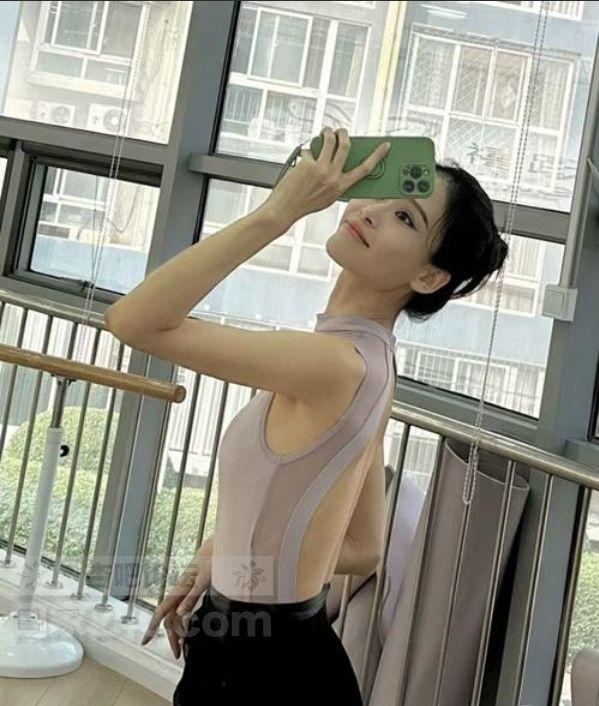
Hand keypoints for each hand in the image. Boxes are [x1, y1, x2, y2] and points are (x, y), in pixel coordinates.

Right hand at [140, 553, 209, 658]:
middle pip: (170, 618)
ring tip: (184, 646)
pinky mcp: (194, 587)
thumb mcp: (203, 580)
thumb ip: (191, 597)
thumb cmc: (212, 560)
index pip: (161, 612)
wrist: (220, 545)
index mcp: (179, 589)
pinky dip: (186, 621)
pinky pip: (185, 608)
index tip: (144, 641)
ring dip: (179, 631)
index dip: (152, 627)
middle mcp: (180, 590)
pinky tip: (189, 627)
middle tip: (177, 654)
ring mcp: (186, 589)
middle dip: (172, 637)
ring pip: (177, 614)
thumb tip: (180, 615)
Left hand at [262, 127, 389, 227]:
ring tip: (324, 133)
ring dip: (328, 132)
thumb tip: (341, 161)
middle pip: (346, 146)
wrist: (285, 209)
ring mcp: (320, 169)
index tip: (385, 146)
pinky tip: (304, 157)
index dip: (377, 156)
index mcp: (341, 187)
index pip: (365, 169)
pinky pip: (310, 149)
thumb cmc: (305, 204)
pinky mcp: (307, 163)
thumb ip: (337, 181)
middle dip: (343, 134)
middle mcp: (333, 177)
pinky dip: (307, 151)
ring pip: (329, 140)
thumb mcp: (328, 197)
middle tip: (340, 131)